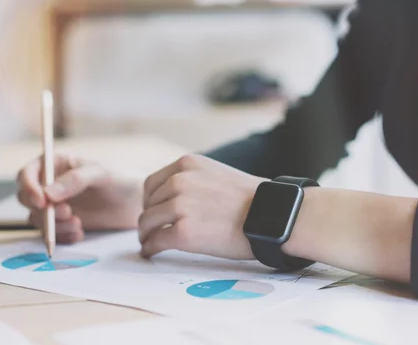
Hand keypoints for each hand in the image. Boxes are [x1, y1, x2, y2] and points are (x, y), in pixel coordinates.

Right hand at [17, 155, 141, 243]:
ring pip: (37, 219)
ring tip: (78, 224)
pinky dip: (62, 236)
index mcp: (55, 164)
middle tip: (67, 213)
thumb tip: (48, 194)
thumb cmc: (119, 179)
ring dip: (54, 226)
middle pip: (26, 198)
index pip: (27, 173)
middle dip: (43, 210)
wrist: (136, 203)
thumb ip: (74, 180)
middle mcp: (50, 184)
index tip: (41, 201)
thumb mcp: (100, 174)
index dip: (28, 187)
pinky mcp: (62, 224)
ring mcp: (55, 205)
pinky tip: (80, 233)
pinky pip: (50, 234)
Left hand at [139, 154, 264, 258]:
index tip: (153, 211)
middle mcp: (179, 181)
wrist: (271, 216)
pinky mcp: (183, 232)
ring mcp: (180, 206)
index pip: (152, 183)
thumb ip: (191, 180)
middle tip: (150, 230)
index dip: (150, 200)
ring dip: (146, 234)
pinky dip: (150, 248)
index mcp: (186, 165)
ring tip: (148, 242)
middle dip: (149, 218)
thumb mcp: (215, 174)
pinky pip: (156, 241)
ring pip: (148, 222)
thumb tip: (170, 196)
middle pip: (148, 204)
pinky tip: (151, 252)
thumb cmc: (250, 200)